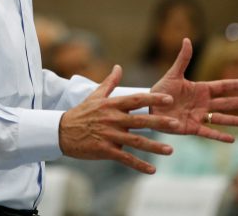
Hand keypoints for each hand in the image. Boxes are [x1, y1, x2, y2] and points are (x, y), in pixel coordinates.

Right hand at [59, 64, 182, 173]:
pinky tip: (152, 170)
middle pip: (139, 121)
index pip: (136, 100)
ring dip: (154, 147)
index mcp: (112, 105)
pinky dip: (139, 164)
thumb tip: (118, 67)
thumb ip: (110, 82)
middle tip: (176, 125)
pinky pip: (125, 158)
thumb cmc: (81, 113)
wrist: (61, 132)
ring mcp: (109, 135)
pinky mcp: (105, 150)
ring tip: (170, 151)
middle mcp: (112, 119)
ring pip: (135, 142)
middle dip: (159, 123)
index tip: (169, 99)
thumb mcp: (95, 96)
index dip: (152, 100)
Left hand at [150, 38, 237, 142]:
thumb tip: (187, 39)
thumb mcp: (173, 74)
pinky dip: (220, 136)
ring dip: (235, 120)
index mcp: (200, 89)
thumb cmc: (161, 91)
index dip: (235, 85)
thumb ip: (183, 59)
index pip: (222, 86)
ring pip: (221, 118)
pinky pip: (208, 133)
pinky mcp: (192, 128)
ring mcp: (199, 116)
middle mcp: (203, 103)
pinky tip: (232, 139)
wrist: (150, 108)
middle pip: (226, 103)